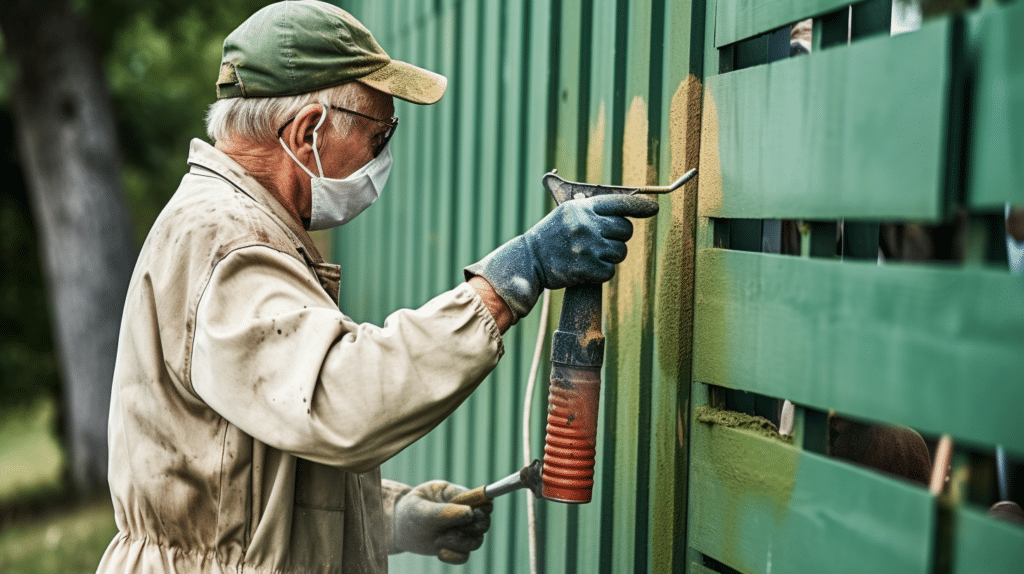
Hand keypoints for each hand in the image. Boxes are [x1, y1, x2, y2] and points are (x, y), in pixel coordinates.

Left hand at [393, 480, 492, 563]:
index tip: (469, 515)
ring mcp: (461, 530)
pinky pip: (465, 556)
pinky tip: (439, 552)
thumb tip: (469, 513)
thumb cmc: (410, 511)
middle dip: (468, 530)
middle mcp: (464, 513)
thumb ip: (444, 511)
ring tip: (438, 540)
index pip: (483, 500)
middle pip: (484, 523)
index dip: (482, 509)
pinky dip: (453, 556)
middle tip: (448, 531)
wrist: (398, 528)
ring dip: (458, 543)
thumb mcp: (421, 509)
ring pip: (476, 541)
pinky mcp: (455, 546)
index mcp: (458, 496)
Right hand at [464, 194, 658, 322]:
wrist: (528, 260)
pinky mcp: (585, 268)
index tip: (653, 209)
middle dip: (619, 237)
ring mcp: (586, 247)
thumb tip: (627, 213)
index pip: (619, 203)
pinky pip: (610, 271)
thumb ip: (593, 211)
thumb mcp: (567, 214)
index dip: (639, 206)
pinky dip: (601, 272)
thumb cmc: (551, 236)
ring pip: (620, 252)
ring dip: (610, 256)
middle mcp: (585, 225)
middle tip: (603, 241)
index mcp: (581, 208)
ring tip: (590, 255)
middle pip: (625, 230)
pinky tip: (586, 268)